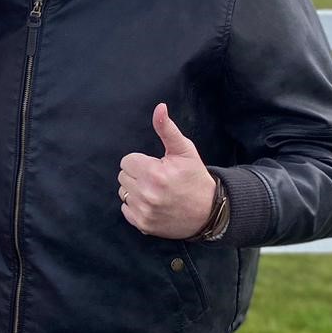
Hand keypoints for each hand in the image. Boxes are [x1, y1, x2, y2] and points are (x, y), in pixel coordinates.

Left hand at [117, 104, 216, 238]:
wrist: (208, 211)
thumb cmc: (195, 178)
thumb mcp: (184, 151)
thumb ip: (167, 129)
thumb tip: (159, 107)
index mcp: (155, 173)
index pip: (127, 161)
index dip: (141, 162)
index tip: (156, 166)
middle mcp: (147, 194)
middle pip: (123, 176)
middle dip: (137, 175)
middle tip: (157, 179)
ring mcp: (144, 211)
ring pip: (123, 192)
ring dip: (135, 191)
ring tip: (155, 191)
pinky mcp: (143, 225)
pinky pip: (125, 209)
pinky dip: (135, 206)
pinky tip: (152, 204)